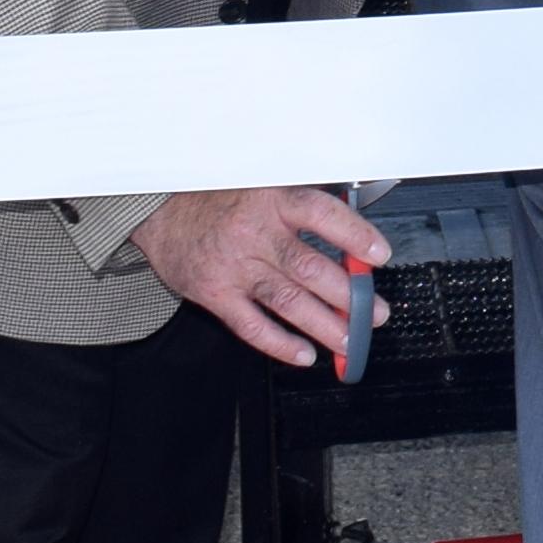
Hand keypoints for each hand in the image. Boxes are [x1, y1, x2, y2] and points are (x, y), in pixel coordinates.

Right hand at [136, 187, 387, 369]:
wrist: (163, 213)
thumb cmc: (221, 201)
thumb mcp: (264, 188)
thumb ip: (304, 212)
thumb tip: (351, 242)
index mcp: (273, 201)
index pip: (322, 215)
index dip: (355, 235)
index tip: (380, 255)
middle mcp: (256, 233)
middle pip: (310, 268)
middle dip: (350, 296)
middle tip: (374, 313)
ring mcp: (235, 267)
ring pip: (288, 301)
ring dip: (325, 325)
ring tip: (350, 340)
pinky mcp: (215, 294)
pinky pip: (252, 326)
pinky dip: (281, 344)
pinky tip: (305, 354)